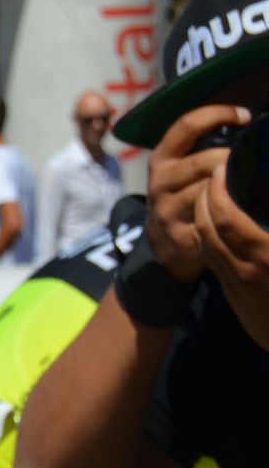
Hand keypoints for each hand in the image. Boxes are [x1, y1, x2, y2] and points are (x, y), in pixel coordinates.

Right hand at [146, 104, 252, 282]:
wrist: (163, 241)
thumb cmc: (183, 193)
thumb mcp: (180, 167)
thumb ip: (203, 147)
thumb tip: (249, 123)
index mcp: (162, 159)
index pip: (187, 126)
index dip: (219, 114)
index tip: (245, 116)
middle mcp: (161, 183)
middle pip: (205, 162)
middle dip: (235, 158)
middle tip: (256, 157)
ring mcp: (169, 211)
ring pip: (211, 192)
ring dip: (236, 186)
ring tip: (253, 184)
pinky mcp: (182, 237)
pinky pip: (215, 222)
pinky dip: (234, 213)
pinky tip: (245, 210)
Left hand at [196, 160, 268, 349]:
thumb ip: (268, 224)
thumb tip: (264, 203)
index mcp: (265, 257)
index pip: (225, 218)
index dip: (218, 190)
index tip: (224, 168)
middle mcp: (246, 272)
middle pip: (207, 229)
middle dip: (205, 199)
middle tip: (215, 175)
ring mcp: (239, 288)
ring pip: (206, 246)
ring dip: (204, 217)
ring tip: (216, 195)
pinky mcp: (237, 300)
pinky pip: (215, 264)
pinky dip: (212, 238)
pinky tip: (223, 225)